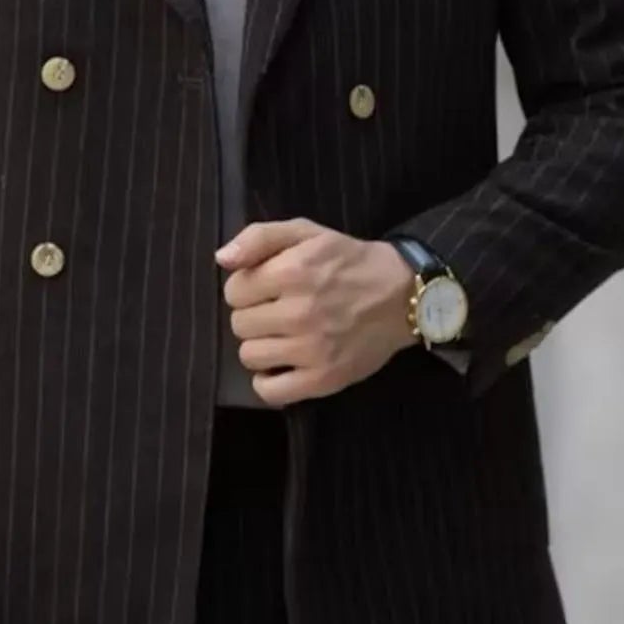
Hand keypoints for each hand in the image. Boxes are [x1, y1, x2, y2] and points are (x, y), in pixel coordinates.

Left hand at [216, 218, 417, 407]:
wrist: (401, 295)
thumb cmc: (348, 260)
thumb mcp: (306, 232)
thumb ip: (259, 237)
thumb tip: (222, 259)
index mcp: (293, 271)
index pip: (234, 290)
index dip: (247, 287)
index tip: (266, 287)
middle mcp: (300, 311)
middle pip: (239, 324)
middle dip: (253, 315)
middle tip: (278, 310)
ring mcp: (312, 349)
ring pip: (249, 356)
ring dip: (261, 345)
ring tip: (283, 335)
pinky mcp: (323, 378)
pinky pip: (271, 391)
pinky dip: (269, 381)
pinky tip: (282, 364)